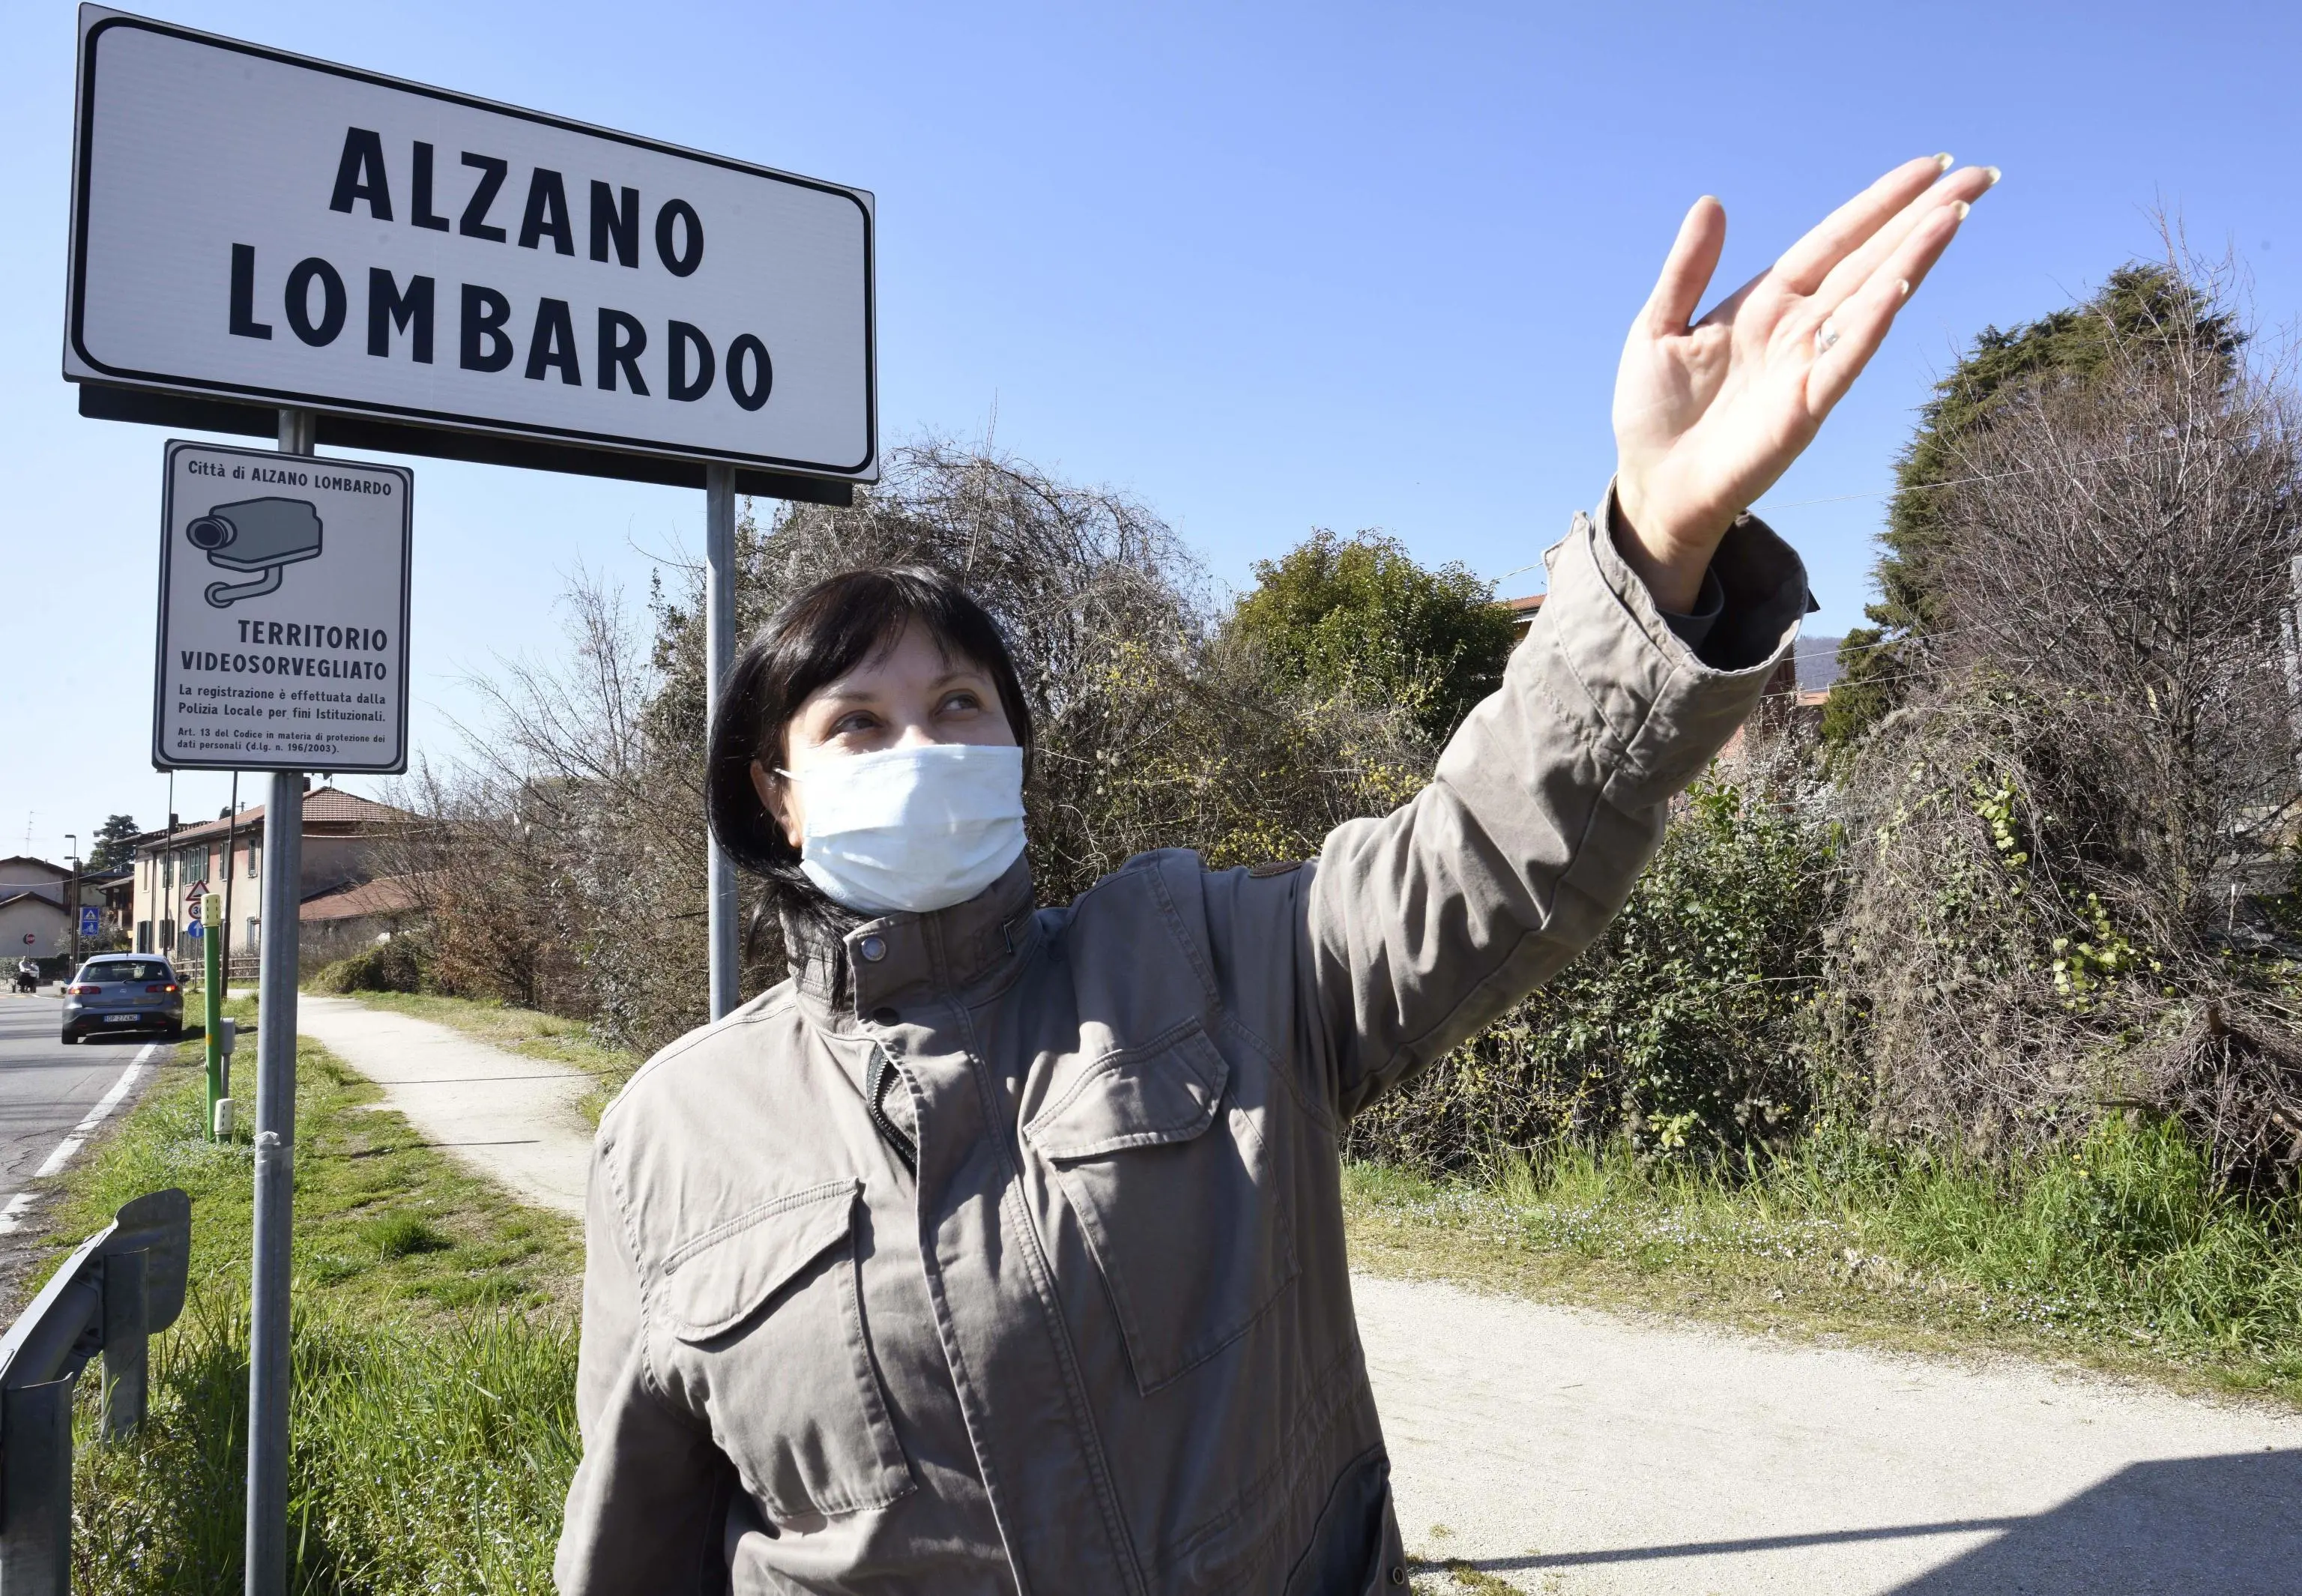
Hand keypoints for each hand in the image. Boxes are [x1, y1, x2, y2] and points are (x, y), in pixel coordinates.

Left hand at [1611, 155, 1998, 610]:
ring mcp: (1806, 367)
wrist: (1652, 485)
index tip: (1931, 166)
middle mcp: (1798, 329)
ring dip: (1912, 258)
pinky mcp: (1803, 411)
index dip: (1880, 203)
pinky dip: (1868, 325)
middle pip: (1871, 260)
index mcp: (1767, 303)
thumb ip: (1687, 269)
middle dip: (1923, 218)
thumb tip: (1712, 202)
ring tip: (1954, 215)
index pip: (1836, 240)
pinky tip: (1897, 287)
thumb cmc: (1655, 412)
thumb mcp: (1658, 327)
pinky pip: (1842, 362)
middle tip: (1980, 176)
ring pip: (1870, 301)